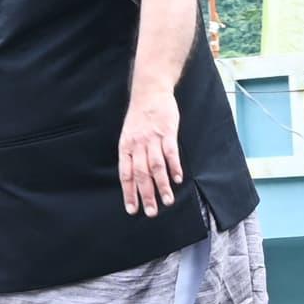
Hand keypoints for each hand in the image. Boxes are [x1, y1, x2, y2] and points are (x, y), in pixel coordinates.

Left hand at [118, 87, 183, 216]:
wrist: (150, 91)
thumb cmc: (139, 115)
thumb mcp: (129, 134)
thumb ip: (132, 154)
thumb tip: (135, 178)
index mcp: (126, 147)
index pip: (126, 174)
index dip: (129, 193)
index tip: (132, 209)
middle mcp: (138, 144)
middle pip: (141, 174)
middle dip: (146, 195)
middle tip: (151, 212)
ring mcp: (153, 138)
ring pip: (156, 166)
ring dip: (161, 185)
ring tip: (167, 200)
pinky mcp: (167, 131)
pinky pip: (170, 152)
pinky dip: (174, 166)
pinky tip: (177, 179)